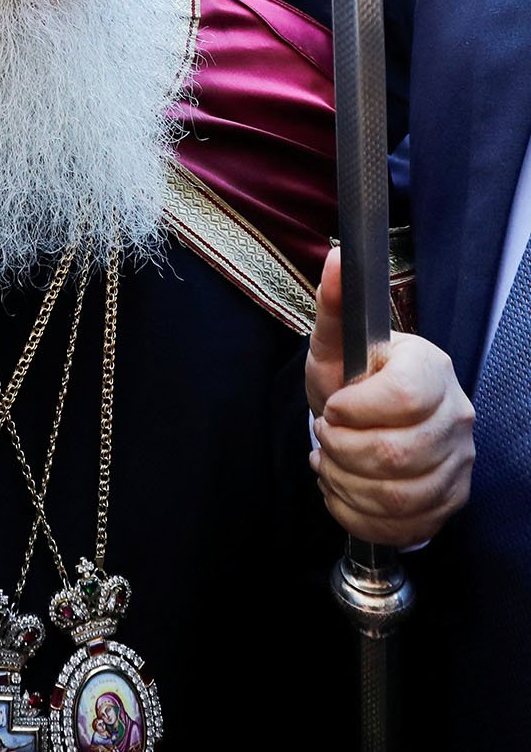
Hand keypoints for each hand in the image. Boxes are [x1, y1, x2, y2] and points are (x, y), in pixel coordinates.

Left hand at [305, 247, 474, 545]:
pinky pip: (403, 527)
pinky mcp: (449, 501)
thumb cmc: (350, 378)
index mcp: (431, 368)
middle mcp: (456, 415)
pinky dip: (357, 515)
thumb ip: (332, 304)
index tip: (332, 406)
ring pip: (399, 496)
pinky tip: (342, 490)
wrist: (367, 421)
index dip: (355, 409)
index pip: (404, 397)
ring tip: (330, 464)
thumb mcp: (333, 342)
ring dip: (347, 485)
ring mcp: (459, 463)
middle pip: (398, 454)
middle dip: (342, 451)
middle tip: (324, 436)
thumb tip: (336, 257)